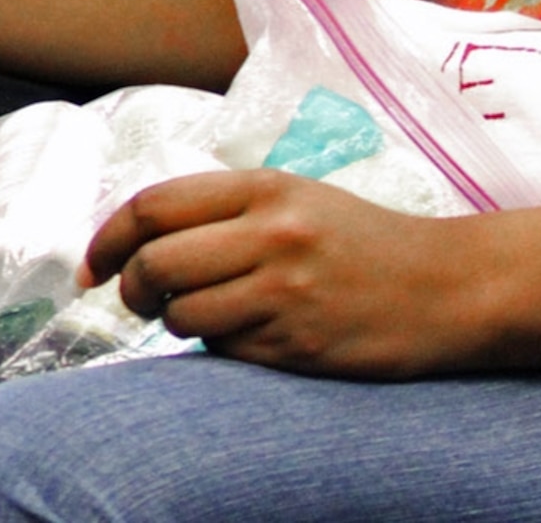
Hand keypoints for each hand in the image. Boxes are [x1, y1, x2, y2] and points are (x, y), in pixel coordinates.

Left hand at [83, 169, 483, 377]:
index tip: (91, 266)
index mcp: (263, 188)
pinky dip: (222, 348)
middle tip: (138, 299)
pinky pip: (227, 352)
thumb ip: (222, 210)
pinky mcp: (302, 344)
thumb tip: (136, 241)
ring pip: (184, 314)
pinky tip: (250, 335)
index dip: (107, 239)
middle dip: (132, 289)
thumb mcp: (293, 199)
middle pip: (156, 264)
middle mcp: (272, 235)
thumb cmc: (360, 241)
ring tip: (204, 315)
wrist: (449, 287)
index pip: (152, 206)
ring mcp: (287, 291)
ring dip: (177, 322)